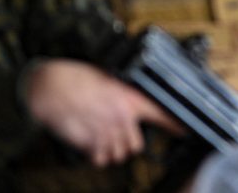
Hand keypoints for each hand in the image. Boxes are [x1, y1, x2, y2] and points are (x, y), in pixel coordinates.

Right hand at [26, 59, 183, 166]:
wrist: (52, 87)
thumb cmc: (77, 78)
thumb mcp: (108, 78)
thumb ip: (123, 94)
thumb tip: (131, 103)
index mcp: (129, 98)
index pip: (161, 114)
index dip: (176, 124)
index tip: (185, 130)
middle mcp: (122, 118)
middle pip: (136, 145)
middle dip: (127, 141)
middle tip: (117, 132)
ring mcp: (106, 133)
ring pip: (119, 154)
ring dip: (112, 149)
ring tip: (101, 135)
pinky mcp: (89, 143)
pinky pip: (100, 159)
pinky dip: (96, 155)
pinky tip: (90, 141)